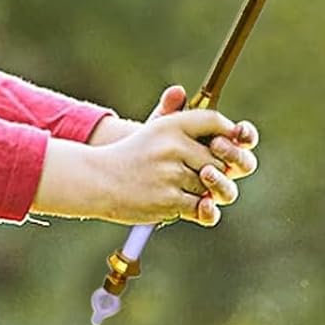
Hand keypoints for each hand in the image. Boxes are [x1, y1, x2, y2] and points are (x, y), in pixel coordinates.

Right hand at [35, 86, 257, 225]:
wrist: (97, 180)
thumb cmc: (131, 156)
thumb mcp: (154, 131)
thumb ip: (183, 122)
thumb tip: (210, 114)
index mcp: (171, 125)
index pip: (213, 121)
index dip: (227, 134)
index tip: (225, 145)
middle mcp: (172, 146)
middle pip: (219, 158)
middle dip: (217, 170)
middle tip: (206, 175)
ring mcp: (171, 173)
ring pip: (211, 185)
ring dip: (205, 192)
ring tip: (192, 191)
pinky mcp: (169, 199)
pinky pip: (201, 207)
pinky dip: (199, 210)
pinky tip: (189, 206)